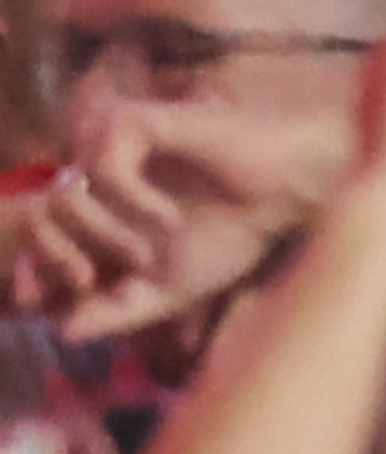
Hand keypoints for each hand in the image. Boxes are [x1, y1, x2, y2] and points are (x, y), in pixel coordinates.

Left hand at [12, 96, 349, 340]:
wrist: (286, 194)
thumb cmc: (234, 236)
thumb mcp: (167, 290)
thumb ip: (116, 311)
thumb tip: (60, 333)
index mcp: (103, 211)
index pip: (39, 236)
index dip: (31, 269)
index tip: (36, 303)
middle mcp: (98, 175)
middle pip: (38, 216)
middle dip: (54, 257)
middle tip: (87, 281)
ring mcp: (112, 145)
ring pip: (64, 196)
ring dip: (104, 236)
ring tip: (149, 253)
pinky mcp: (132, 121)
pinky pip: (102, 169)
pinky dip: (132, 202)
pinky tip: (168, 217)